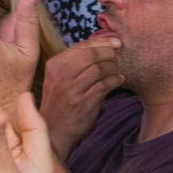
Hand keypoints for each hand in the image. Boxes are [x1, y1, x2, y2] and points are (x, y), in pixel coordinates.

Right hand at [39, 35, 123, 155]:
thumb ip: (74, 63)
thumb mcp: (59, 78)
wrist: (54, 130)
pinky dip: (115, 80)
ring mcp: (71, 89)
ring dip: (113, 68)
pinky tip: (119, 80)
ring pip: (99, 69)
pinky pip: (104, 86)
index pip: (81, 46)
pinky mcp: (83, 103)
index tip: (116, 42)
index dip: (102, 42)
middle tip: (119, 55)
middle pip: (91, 55)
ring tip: (118, 69)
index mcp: (55, 65)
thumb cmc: (60, 101)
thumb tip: (99, 45)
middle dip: (109, 53)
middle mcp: (61, 75)